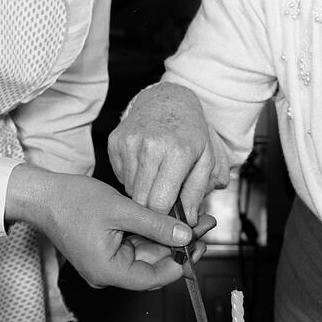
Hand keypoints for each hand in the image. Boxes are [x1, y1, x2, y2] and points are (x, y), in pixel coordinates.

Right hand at [4, 166, 193, 290]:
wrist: (42, 195)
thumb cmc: (73, 201)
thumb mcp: (121, 210)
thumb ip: (155, 225)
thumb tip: (185, 236)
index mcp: (108, 271)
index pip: (155, 277)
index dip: (181, 262)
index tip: (200, 244)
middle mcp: (108, 274)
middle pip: (154, 266)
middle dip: (180, 246)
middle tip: (204, 226)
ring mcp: (107, 264)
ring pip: (147, 255)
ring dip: (169, 238)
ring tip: (194, 219)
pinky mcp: (106, 252)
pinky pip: (135, 247)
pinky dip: (153, 235)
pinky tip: (171, 220)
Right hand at [108, 81, 228, 221]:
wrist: (168, 101)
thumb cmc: (190, 133)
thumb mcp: (206, 160)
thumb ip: (197, 192)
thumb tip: (188, 221)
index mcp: (177, 152)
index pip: (160, 203)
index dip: (164, 216)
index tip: (170, 217)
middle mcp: (150, 146)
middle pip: (141, 199)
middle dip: (152, 207)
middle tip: (163, 202)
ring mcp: (129, 142)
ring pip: (129, 189)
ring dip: (142, 192)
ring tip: (156, 179)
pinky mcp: (115, 141)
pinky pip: (120, 175)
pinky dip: (132, 178)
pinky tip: (145, 166)